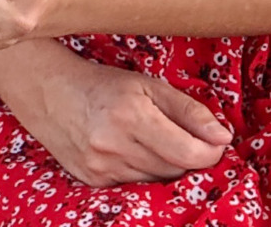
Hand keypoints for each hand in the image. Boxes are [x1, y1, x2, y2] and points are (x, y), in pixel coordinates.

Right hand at [0, 47, 233, 186]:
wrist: (47, 91)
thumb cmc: (102, 84)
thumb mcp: (148, 85)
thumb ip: (189, 111)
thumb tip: (223, 137)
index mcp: (132, 115)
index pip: (191, 153)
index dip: (211, 150)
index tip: (214, 141)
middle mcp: (114, 145)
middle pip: (177, 170)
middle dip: (189, 157)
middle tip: (185, 139)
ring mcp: (101, 167)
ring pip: (158, 181)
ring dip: (166, 166)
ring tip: (154, 142)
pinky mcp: (92, 180)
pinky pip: (135, 185)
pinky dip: (142, 172)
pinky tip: (132, 152)